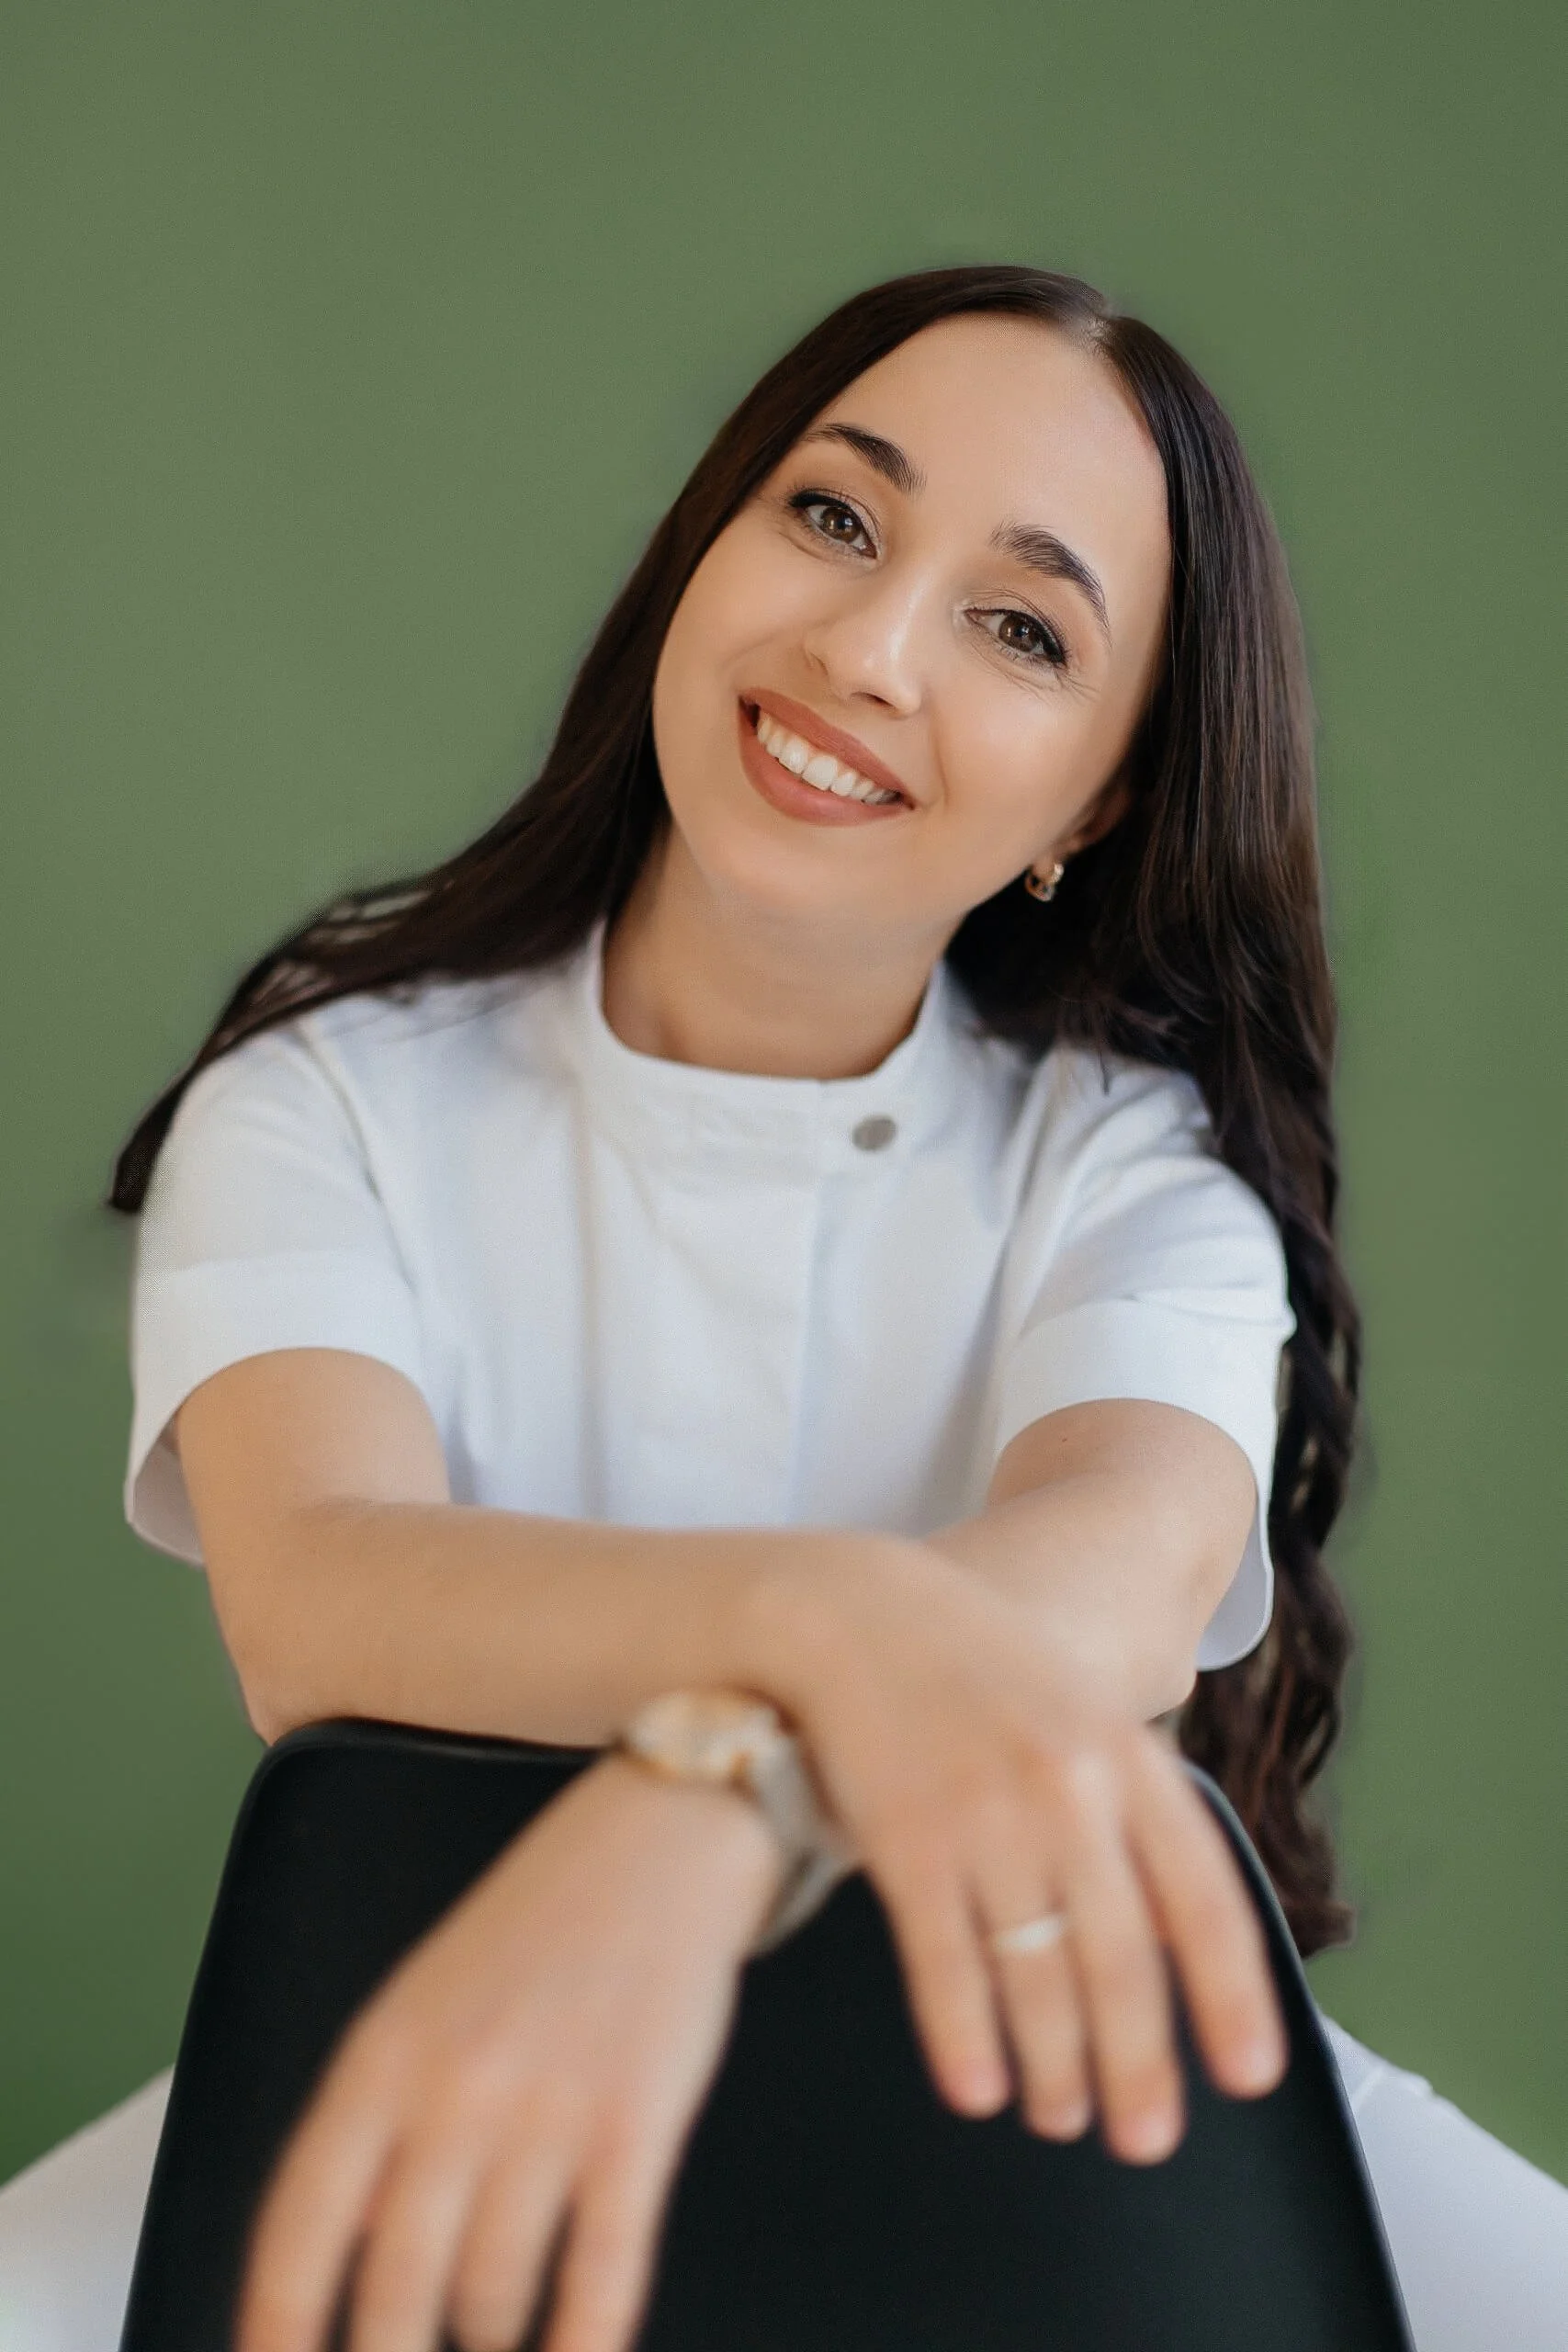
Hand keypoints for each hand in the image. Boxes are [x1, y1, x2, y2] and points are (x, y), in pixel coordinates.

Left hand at [236, 1754, 781, 2351]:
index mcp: (379, 2055)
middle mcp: (451, 2087)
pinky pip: (599, 2276)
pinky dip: (583, 2341)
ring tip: (496, 2329)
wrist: (658, 1840)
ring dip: (489, 2339)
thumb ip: (374, 2121)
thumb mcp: (419, 2003)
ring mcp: (546, 2109)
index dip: (273, 2327)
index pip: (294, 2228)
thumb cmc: (539, 1923)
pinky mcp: (636, 2124)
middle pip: (392, 2287)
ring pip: (490, 2295)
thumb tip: (344, 2251)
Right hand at [758, 1539, 1287, 2162]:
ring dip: (1055, 2066)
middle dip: (1139, 2067)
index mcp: (1128, 1758)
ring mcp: (987, 1815)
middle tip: (1147, 2140)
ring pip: (1037, 1976)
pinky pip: (947, 1963)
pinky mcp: (907, 1838)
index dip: (1233, 1996)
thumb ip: (1132, 1809)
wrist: (853, 1613)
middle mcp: (1069, 1790)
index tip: (1248, 2076)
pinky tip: (979, 2090)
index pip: (1203, 1898)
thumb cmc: (973, 1671)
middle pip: (1122, 1960)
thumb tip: (1177, 1939)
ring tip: (1062, 2118)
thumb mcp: (1080, 1713)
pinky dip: (966, 2038)